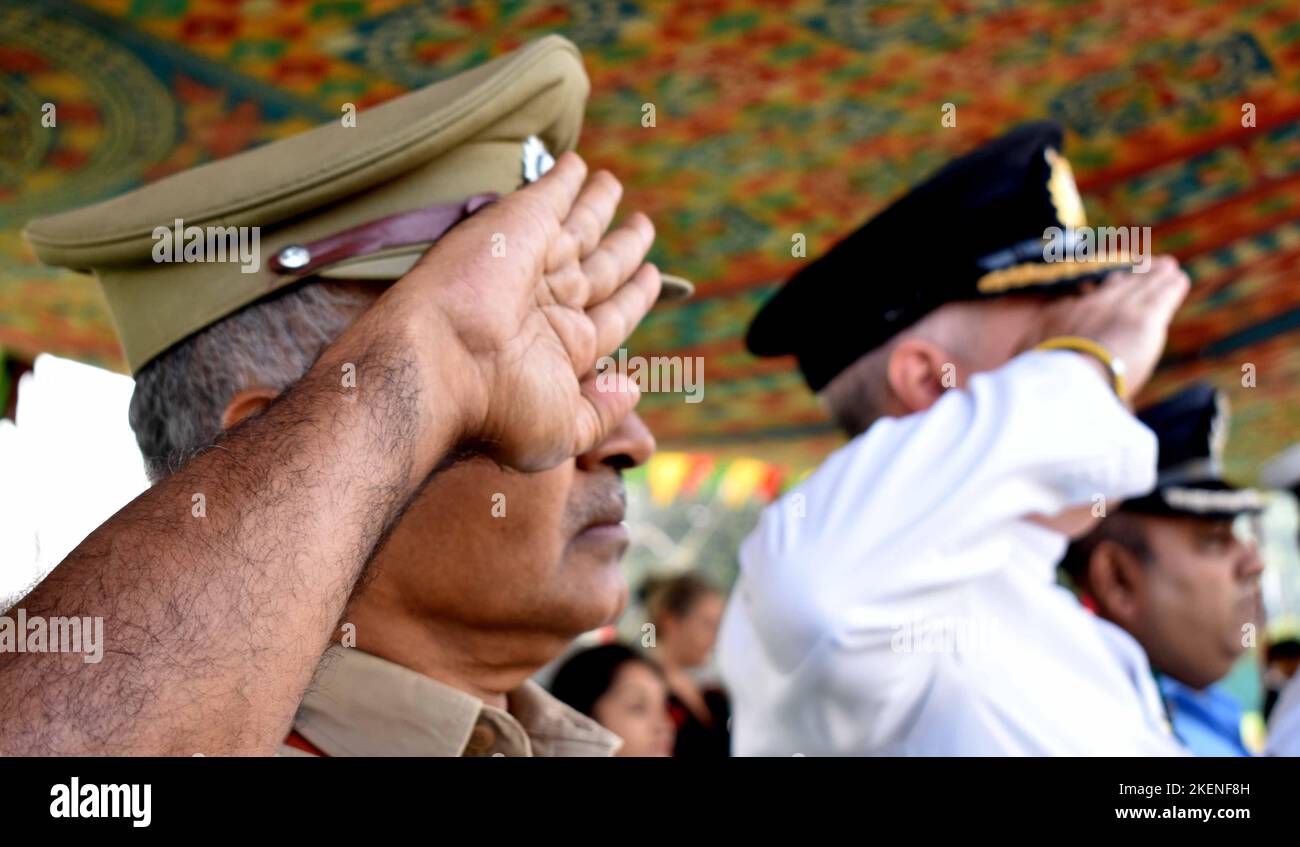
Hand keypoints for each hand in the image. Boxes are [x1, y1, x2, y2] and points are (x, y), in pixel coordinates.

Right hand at [392, 152, 659, 471]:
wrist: (439, 366)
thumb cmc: (496, 408)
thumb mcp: (562, 429)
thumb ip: (602, 412)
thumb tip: (632, 387)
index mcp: (563, 348)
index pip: (612, 315)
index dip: (634, 295)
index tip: (652, 276)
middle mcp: (549, 302)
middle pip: (600, 267)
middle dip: (622, 247)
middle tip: (643, 226)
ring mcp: (534, 262)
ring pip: (580, 227)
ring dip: (598, 206)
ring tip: (613, 185)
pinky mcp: (518, 225)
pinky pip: (549, 195)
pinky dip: (563, 179)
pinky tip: (577, 166)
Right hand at [1032, 255, 1189, 400]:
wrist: (1062, 383)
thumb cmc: (1042, 382)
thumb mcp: (1025, 366)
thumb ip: (1032, 358)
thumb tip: (1018, 369)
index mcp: (1058, 317)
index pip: (1084, 298)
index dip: (1098, 293)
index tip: (1101, 291)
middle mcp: (1088, 305)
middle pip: (1115, 282)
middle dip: (1129, 277)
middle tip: (1141, 269)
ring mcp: (1117, 308)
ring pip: (1142, 283)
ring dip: (1155, 277)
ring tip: (1167, 270)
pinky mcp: (1144, 316)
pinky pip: (1164, 292)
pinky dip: (1171, 285)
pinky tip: (1177, 278)